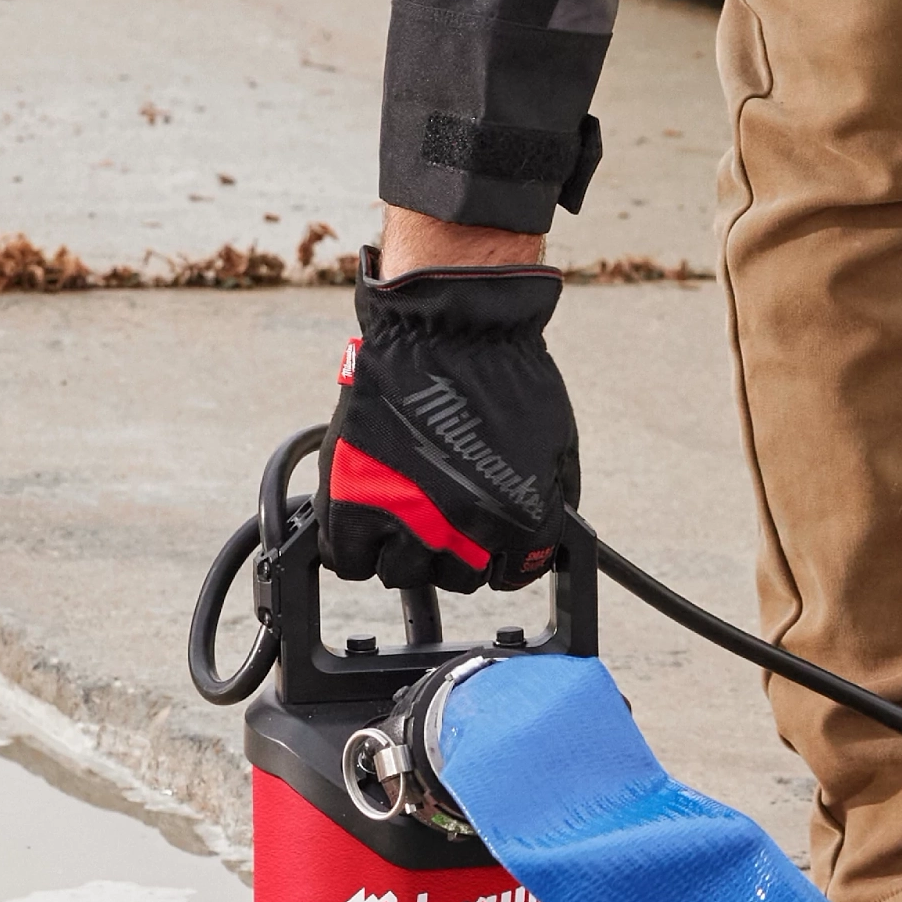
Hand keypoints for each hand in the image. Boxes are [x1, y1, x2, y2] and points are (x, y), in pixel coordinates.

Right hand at [322, 261, 576, 590]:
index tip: (493, 540)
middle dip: (457, 550)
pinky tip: (369, 520)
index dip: (505, 556)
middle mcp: (460, 528)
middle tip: (447, 514)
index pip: (514, 575)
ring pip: (399, 573)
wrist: (448, 323)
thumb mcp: (556, 443)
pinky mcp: (349, 495)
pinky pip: (345, 559)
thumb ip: (549, 501)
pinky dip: (356, 547)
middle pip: (455, 578)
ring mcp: (400, 514)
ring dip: (406, 549)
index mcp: (518, 519)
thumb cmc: (505, 372)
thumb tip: (535, 540)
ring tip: (406, 512)